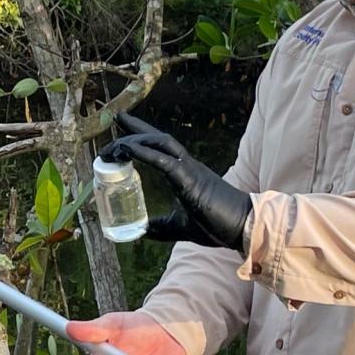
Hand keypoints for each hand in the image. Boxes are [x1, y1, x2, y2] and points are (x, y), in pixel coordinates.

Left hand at [100, 112, 251, 249]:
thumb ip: (161, 226)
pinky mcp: (189, 179)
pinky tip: (127, 150)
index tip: (122, 123)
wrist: (242, 227)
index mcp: (184, 172)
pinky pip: (162, 161)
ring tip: (113, 147)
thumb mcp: (180, 226)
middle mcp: (186, 164)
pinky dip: (144, 153)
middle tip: (113, 126)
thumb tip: (141, 231)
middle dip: (133, 130)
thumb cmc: (216, 225)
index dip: (140, 133)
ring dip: (134, 141)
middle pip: (156, 138)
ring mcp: (188, 169)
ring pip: (158, 143)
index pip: (160, 146)